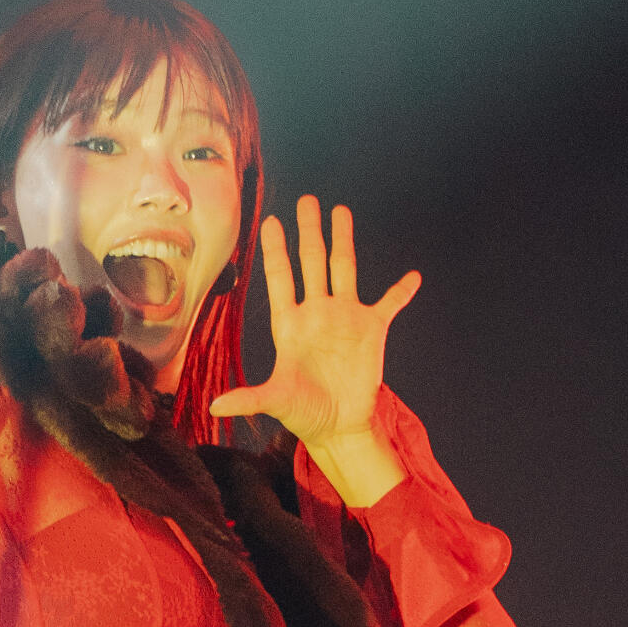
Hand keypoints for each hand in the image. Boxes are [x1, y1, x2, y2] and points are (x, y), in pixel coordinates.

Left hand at [211, 196, 417, 505]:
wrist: (338, 426)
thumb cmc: (303, 413)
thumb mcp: (276, 401)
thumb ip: (249, 398)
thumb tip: (214, 407)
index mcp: (290, 324)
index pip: (280, 278)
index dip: (275, 250)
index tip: (271, 221)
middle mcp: (316, 313)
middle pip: (312, 262)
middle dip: (310, 232)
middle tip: (307, 200)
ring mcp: (345, 318)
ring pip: (344, 269)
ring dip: (343, 240)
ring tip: (340, 210)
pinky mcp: (371, 330)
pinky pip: (389, 304)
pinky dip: (401, 291)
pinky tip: (413, 276)